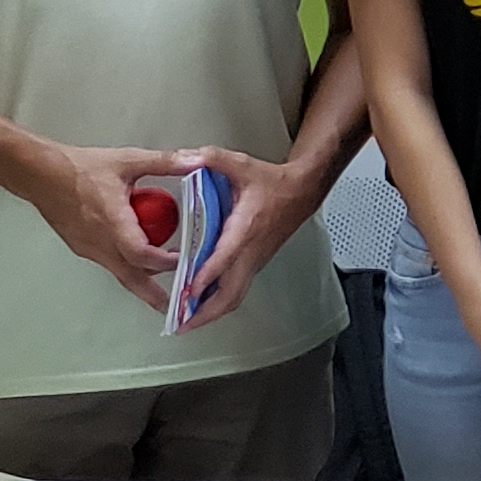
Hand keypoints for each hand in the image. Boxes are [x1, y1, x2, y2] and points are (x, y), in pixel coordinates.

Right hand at [35, 143, 197, 308]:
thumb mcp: (127, 160)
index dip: (164, 262)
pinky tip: (139, 259)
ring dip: (142, 279)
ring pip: (119, 271)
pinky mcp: (82, 246)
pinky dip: (126, 265)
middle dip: (154, 293)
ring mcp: (89, 247)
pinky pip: (109, 262)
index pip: (140, 254)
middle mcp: (99, 241)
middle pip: (131, 277)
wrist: (39, 173)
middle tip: (177, 304)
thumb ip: (164, 162)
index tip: (184, 260)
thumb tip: (196, 160)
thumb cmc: (78, 167)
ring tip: (164, 285)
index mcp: (112, 221)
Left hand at [169, 146, 317, 330]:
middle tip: (179, 323)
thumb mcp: (241, 164)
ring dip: (210, 312)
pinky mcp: (254, 263)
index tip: (188, 290)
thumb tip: (186, 157)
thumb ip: (212, 158)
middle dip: (204, 311)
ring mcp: (254, 260)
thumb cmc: (272, 182)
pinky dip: (217, 303)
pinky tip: (199, 306)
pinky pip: (235, 290)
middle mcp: (251, 251)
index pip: (226, 257)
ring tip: (184, 323)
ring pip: (233, 296)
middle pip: (231, 292)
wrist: (302, 191)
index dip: (207, 275)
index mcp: (246, 228)